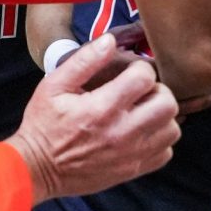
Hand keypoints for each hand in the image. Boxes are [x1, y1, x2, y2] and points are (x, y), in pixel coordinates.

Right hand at [4, 33, 179, 202]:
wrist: (38, 168)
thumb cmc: (44, 124)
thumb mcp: (54, 85)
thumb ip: (84, 61)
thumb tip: (110, 40)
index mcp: (102, 107)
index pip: (144, 77)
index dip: (138, 69)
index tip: (128, 73)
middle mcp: (123, 132)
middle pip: (167, 103)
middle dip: (157, 91)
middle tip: (140, 91)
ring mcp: (132, 154)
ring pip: (172, 128)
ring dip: (161, 116)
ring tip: (142, 112)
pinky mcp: (134, 170)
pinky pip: (166, 151)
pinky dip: (158, 140)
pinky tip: (140, 133)